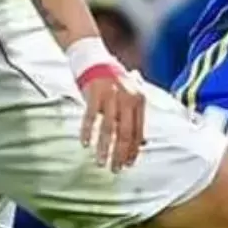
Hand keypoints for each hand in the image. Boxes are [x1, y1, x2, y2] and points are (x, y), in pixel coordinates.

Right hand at [69, 38, 146, 170]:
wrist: (94, 58)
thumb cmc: (112, 81)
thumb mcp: (129, 96)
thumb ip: (135, 118)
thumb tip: (142, 143)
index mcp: (139, 100)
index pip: (138, 131)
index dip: (133, 150)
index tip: (129, 164)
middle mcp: (127, 98)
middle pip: (125, 133)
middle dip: (121, 154)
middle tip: (116, 169)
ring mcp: (110, 96)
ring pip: (109, 129)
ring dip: (104, 148)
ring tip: (101, 162)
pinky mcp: (94, 93)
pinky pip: (91, 117)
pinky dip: (88, 132)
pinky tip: (85, 144)